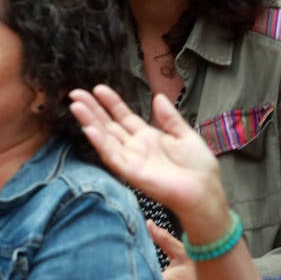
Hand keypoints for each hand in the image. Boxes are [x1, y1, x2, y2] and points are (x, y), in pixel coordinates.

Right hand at [69, 85, 228, 237]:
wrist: (204, 191)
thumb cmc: (199, 168)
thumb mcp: (186, 135)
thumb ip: (169, 118)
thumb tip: (158, 97)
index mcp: (148, 137)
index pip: (123, 116)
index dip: (111, 103)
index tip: (98, 89)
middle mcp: (135, 147)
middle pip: (108, 125)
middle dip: (92, 109)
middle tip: (75, 93)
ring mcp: (131, 160)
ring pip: (105, 137)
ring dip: (89, 122)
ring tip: (76, 105)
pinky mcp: (130, 172)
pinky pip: (112, 156)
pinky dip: (100, 143)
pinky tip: (89, 130)